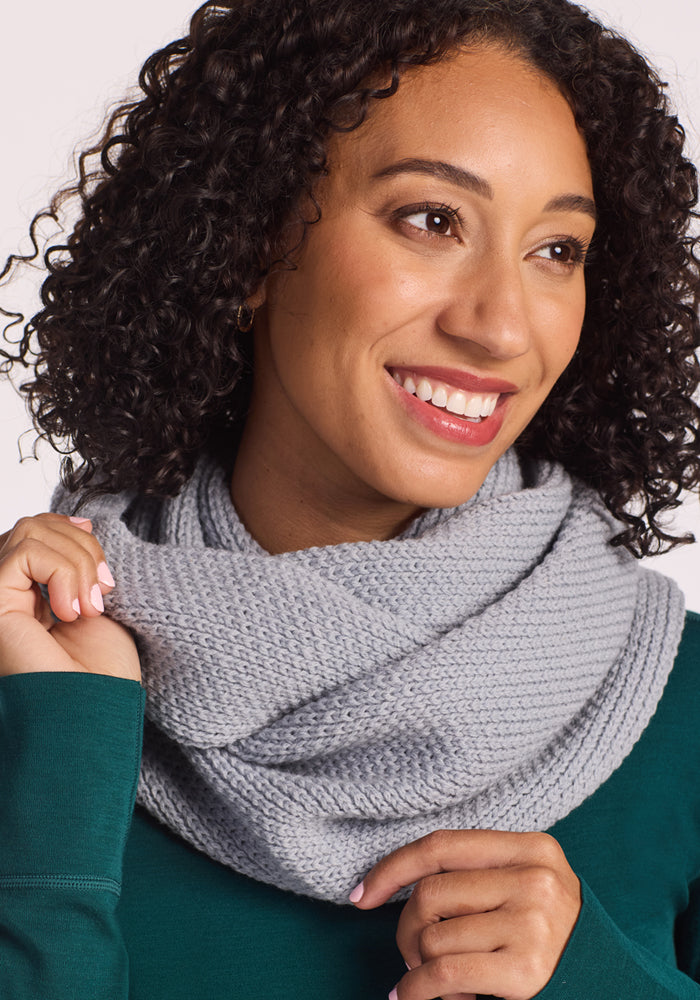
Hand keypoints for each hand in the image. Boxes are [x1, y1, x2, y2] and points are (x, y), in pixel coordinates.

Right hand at [0, 512, 139, 680]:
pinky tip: (70, 613)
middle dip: (82, 547)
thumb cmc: (102, 673)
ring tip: (88, 608)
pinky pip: (24, 552)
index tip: (104, 568)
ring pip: (30, 531)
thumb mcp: (96, 600)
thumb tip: (81, 522)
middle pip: (35, 525)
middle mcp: (6, 595)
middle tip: (103, 593)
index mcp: (28, 594)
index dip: (73, 532)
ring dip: (76, 562)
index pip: (37, 531)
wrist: (97, 712)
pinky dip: (60, 572)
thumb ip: (78, 562)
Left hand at [351, 828, 580, 999]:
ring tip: (434, 978)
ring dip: (416, 965)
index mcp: (532, 848)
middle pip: (430, 892)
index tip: (360, 895)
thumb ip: (475, 874)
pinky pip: (441, 974)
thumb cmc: (548, 935)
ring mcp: (533, 923)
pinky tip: (410, 997)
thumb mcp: (524, 886)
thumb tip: (390, 887)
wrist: (607, 983)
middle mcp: (534, 878)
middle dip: (405, 928)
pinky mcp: (526, 969)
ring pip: (431, 935)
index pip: (442, 845)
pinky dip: (414, 989)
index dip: (393, 868)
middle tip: (411, 954)